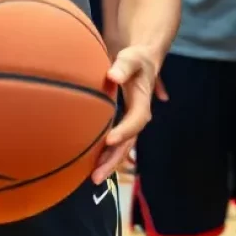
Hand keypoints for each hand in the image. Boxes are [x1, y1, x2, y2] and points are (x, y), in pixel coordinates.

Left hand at [92, 45, 163, 185]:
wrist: (142, 60)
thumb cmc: (136, 58)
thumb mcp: (132, 58)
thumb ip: (124, 66)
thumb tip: (113, 76)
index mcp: (143, 101)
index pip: (137, 120)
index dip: (125, 131)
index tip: (109, 140)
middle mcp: (137, 115)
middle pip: (129, 141)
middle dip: (114, 159)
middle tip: (97, 176)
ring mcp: (129, 121)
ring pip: (122, 146)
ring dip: (110, 161)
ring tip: (93, 178)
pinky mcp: (121, 123)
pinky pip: (116, 143)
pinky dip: (106, 155)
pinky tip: (92, 166)